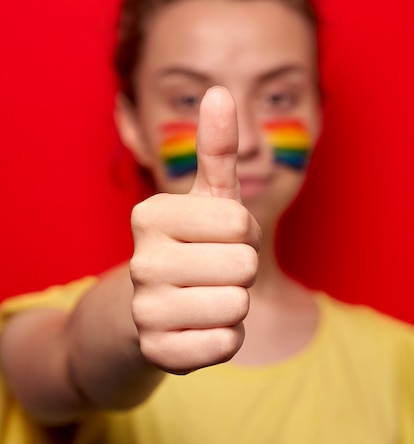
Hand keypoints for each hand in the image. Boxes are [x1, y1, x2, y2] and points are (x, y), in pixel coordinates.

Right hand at [130, 87, 260, 373]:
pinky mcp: (157, 353)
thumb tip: (221, 91)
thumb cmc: (192, 245)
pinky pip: (225, 344)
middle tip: (214, 272)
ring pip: (237, 306)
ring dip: (235, 304)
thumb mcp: (206, 197)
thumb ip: (215, 148)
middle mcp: (141, 262)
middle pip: (242, 265)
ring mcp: (145, 310)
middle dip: (241, 270)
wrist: (154, 308)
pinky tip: (200, 327)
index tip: (219, 238)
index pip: (240, 223)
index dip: (243, 233)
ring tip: (207, 297)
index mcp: (151, 216)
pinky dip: (226, 338)